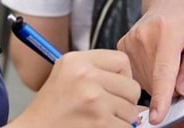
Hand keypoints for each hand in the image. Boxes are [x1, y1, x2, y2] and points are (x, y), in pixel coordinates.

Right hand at [12, 50, 141, 127]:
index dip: (124, 76)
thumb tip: (133, 84)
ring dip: (121, 119)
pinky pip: (126, 126)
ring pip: (132, 110)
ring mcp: (94, 100)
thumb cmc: (50, 108)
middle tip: (110, 108)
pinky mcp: (100, 122)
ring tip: (100, 119)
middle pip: (132, 86)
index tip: (116, 87)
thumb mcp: (66, 74)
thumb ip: (96, 70)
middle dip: (126, 101)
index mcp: (77, 61)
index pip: (122, 61)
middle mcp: (86, 76)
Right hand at [118, 0, 183, 123]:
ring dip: (161, 80)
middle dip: (173, 85)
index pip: (164, 70)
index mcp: (167, 29)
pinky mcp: (122, 47)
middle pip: (156, 80)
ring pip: (146, 81)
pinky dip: (150, 75)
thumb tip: (182, 90)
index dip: (161, 96)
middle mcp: (143, 34)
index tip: (157, 117)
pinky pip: (137, 76)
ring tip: (172, 57)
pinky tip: (159, 59)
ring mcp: (129, 41)